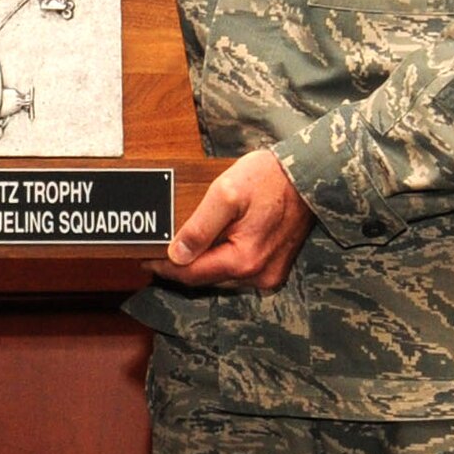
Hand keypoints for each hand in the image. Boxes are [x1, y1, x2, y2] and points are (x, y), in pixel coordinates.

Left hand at [148, 149, 312, 289]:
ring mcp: (268, 273)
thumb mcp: (226, 193)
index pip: (191, 275)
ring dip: (202, 263)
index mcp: (243, 260)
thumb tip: (176, 254)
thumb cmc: (269, 179)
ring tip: (181, 246)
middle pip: (206, 277)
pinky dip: (222, 259)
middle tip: (157, 250)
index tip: (144, 257)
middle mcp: (257, 275)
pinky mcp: (275, 266)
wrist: (308, 175)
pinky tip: (213, 244)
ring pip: (222, 275)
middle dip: (181, 266)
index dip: (164, 267)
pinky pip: (239, 269)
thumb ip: (199, 226)